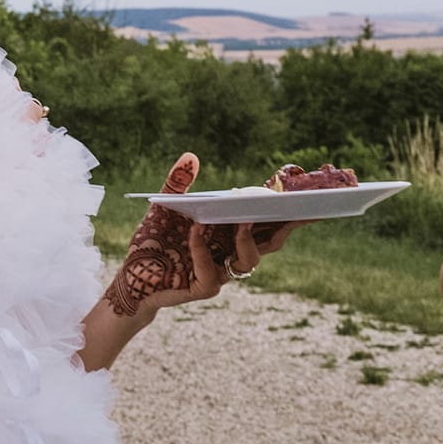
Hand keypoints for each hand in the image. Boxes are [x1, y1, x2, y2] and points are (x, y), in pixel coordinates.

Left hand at [103, 153, 303, 317]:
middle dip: (287, 224)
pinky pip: (211, 272)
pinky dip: (203, 251)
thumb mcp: (164, 207)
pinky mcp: (202, 287)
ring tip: (242, 219)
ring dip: (247, 239)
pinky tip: (196, 232)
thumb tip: (190, 156)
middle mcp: (232, 252)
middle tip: (297, 205)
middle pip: (271, 240)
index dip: (291, 210)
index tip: (310, 194)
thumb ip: (177, 183)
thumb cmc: (153, 241)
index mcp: (231, 232)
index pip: (267, 220)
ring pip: (250, 260)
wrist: (131, 275)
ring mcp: (221, 272)